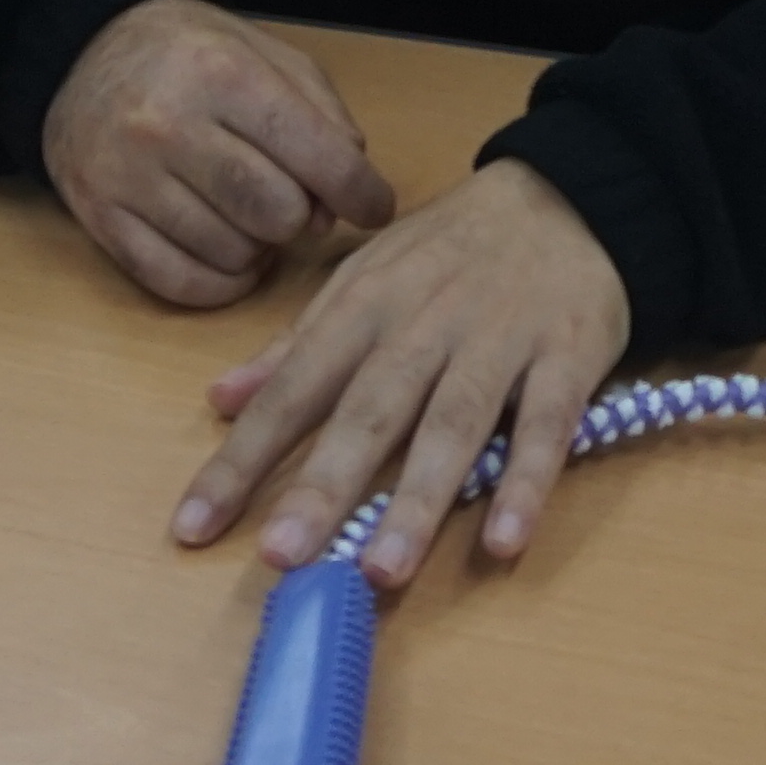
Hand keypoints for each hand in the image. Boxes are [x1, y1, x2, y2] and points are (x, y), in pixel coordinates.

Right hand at [42, 0, 395, 308]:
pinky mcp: (100, 217)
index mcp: (222, 74)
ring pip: (232, 255)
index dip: (362, 194)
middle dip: (300, 218)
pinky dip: (219, 283)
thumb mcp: (267, 55)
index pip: (318, 156)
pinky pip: (179, 283)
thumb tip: (339, 205)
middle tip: (290, 199)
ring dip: (258, 248)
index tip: (372, 207)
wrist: (84, 49)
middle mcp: (169, 124)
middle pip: (277, 214)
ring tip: (247, 215)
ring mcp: (128, 176)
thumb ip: (323, 118)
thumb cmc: (190, 55)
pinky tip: (227, 256)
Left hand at [173, 160, 625, 589]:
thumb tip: (218, 401)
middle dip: (322, 486)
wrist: (573, 194)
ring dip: (418, 500)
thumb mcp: (365, 278)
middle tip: (280, 557)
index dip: (241, 459)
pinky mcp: (566, 358)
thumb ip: (296, 345)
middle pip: (367, 413)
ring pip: (452, 426)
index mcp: (363, 308)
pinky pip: (546, 427)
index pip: (290, 391)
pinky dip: (527, 481)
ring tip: (381, 571)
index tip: (192, 527)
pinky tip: (505, 542)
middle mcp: (422, 327)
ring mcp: (497, 341)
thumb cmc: (452, 248)